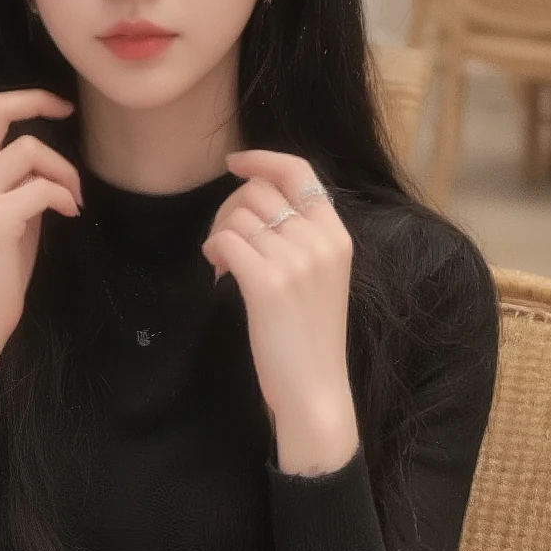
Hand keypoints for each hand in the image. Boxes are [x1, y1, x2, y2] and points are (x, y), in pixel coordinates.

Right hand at [0, 90, 80, 425]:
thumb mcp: (4, 214)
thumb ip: (18, 182)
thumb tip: (51, 161)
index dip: (28, 97)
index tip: (62, 105)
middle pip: (4, 113)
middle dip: (44, 112)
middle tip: (71, 123)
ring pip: (31, 150)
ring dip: (63, 171)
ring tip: (73, 199)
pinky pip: (44, 188)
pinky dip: (65, 196)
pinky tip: (70, 215)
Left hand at [203, 150, 358, 476]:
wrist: (315, 390)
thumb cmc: (310, 337)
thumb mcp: (321, 276)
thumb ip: (301, 237)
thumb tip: (253, 202)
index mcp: (337, 235)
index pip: (300, 171)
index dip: (262, 159)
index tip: (235, 162)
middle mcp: (320, 240)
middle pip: (258, 191)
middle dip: (229, 208)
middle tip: (224, 242)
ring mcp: (295, 260)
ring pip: (237, 216)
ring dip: (219, 234)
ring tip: (224, 265)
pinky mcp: (267, 283)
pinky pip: (225, 241)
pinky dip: (213, 252)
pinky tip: (219, 274)